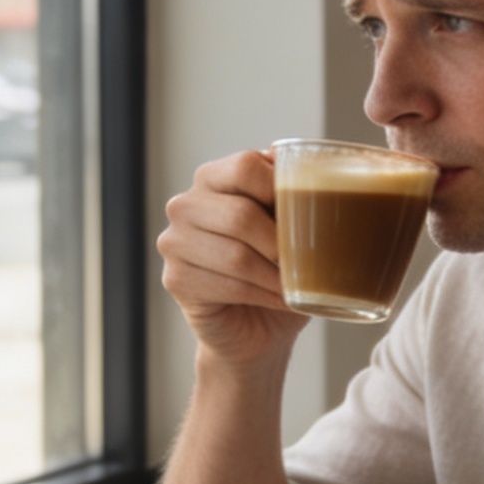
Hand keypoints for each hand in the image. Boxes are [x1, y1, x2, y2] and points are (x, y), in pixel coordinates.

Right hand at [158, 150, 308, 368]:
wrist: (255, 325)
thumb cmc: (276, 266)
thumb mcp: (289, 224)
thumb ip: (289, 189)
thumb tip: (293, 158)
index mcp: (212, 178)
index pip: (244, 167)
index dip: (282, 189)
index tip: (309, 214)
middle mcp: (185, 205)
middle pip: (240, 215)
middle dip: (282, 244)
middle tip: (308, 260)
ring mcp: (174, 242)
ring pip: (236, 256)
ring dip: (277, 275)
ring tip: (299, 284)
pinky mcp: (175, 280)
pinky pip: (228, 286)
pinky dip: (265, 296)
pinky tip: (282, 299)